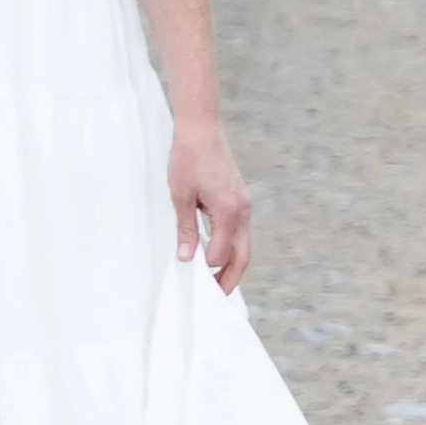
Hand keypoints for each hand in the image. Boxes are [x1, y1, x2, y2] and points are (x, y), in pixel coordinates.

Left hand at [168, 119, 251, 292]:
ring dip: (233, 262)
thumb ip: (187, 230)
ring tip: (216, 279)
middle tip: (217, 296)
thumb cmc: (187, 158)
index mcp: (228, 211)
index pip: (221, 253)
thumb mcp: (181, 197)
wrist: (201, 128)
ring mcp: (245, 203)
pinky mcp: (241, 197)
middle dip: (231, 277)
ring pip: (244, 243)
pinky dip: (232, 245)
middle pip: (243, 255)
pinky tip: (217, 251)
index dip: (207, 269)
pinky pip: (241, 229)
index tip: (192, 279)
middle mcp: (242, 210)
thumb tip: (187, 259)